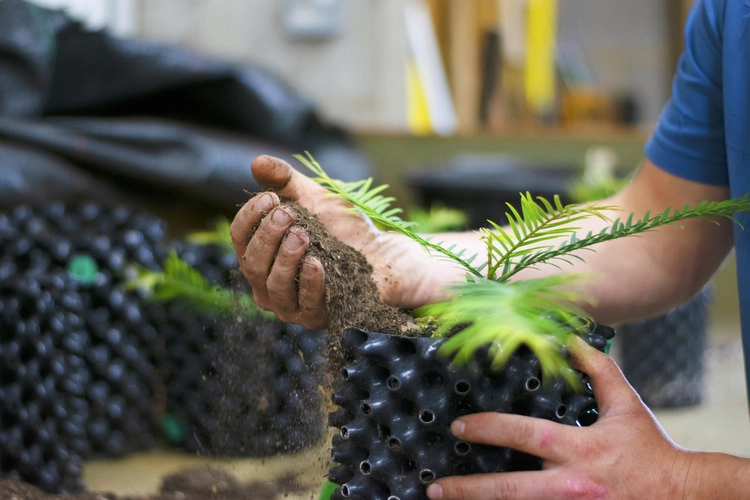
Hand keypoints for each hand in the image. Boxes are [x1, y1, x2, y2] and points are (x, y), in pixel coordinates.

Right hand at [230, 155, 446, 328]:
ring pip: (272, 287)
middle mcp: (268, 282)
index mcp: (262, 252)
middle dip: (267, 236)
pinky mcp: (317, 318)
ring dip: (285, 258)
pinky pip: (304, 304)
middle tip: (288, 214)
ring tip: (302, 235)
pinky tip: (317, 263)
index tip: (271, 197)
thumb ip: (286, 180)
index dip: (250, 216)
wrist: (385, 254)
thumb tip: (258, 162)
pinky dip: (308, 282)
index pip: (239, 237)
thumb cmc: (344, 228)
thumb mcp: (314, 197)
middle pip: (251, 264)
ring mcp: (290, 305)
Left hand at [426, 339, 694, 498]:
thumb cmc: (650, 449)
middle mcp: (572, 484)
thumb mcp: (626, 405)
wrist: (684, 496)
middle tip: (436, 487)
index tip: (459, 427)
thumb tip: (573, 339)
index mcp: (580, 448)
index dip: (489, 429)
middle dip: (470, 489)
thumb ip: (599, 371)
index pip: (525, 435)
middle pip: (511, 489)